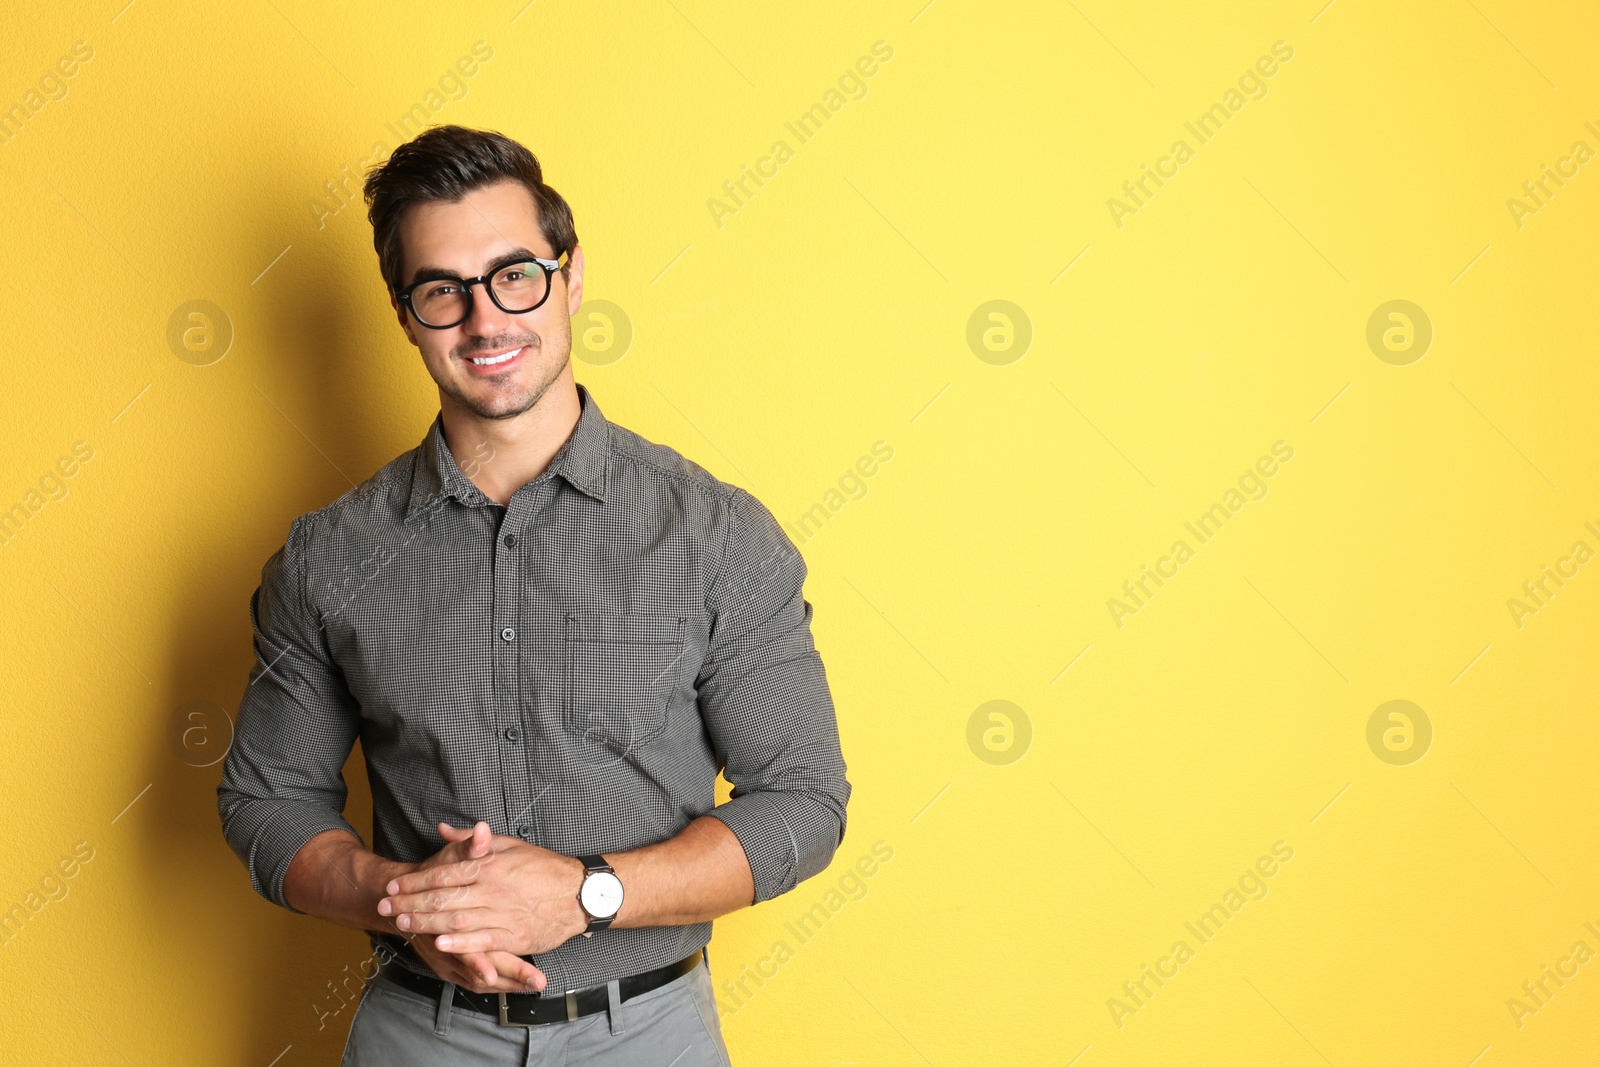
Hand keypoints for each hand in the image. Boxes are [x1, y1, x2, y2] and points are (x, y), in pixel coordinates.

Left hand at [378, 820, 588, 956]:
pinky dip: (459, 944)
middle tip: (386, 908)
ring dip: (427, 923)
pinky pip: (481, 941)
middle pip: (442, 897)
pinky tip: (440, 945)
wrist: (580, 893)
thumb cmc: (545, 868)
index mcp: (490, 865)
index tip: (394, 886)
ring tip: (404, 925)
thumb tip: (441, 830)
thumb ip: (472, 840)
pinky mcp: (514, 936)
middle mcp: (493, 889)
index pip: (443, 873)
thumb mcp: (510, 845)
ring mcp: (503, 913)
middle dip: (410, 903)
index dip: (415, 880)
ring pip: (456, 920)